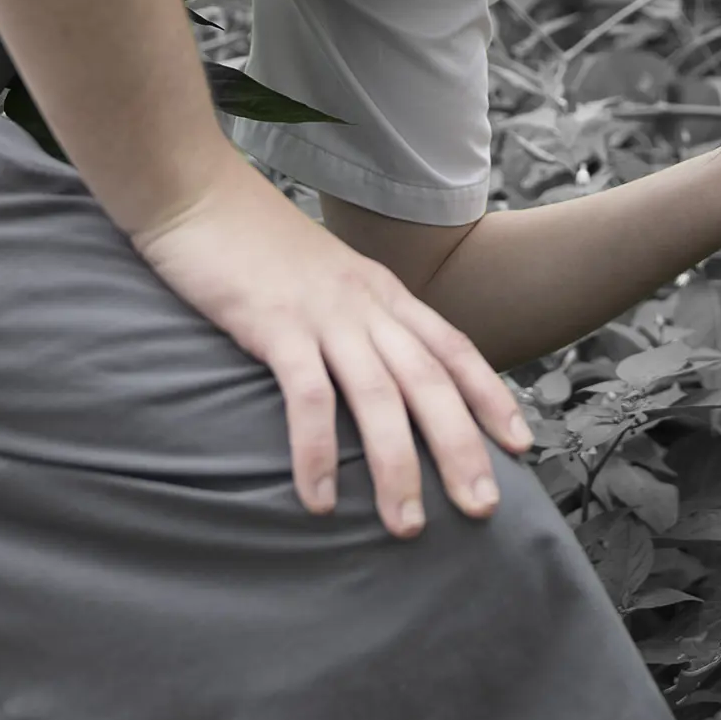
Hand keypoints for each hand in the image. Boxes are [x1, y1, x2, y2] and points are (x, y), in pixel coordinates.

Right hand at [132, 156, 532, 536]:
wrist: (199, 193)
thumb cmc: (256, 247)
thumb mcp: (326, 280)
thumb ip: (355, 320)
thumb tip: (377, 377)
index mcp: (383, 293)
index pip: (453, 348)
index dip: (490, 397)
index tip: (521, 446)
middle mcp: (366, 303)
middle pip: (430, 381)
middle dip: (462, 447)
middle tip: (484, 508)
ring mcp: (323, 313)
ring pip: (379, 395)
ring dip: (397, 465)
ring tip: (406, 526)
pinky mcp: (274, 324)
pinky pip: (307, 394)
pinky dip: (316, 451)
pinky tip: (319, 501)